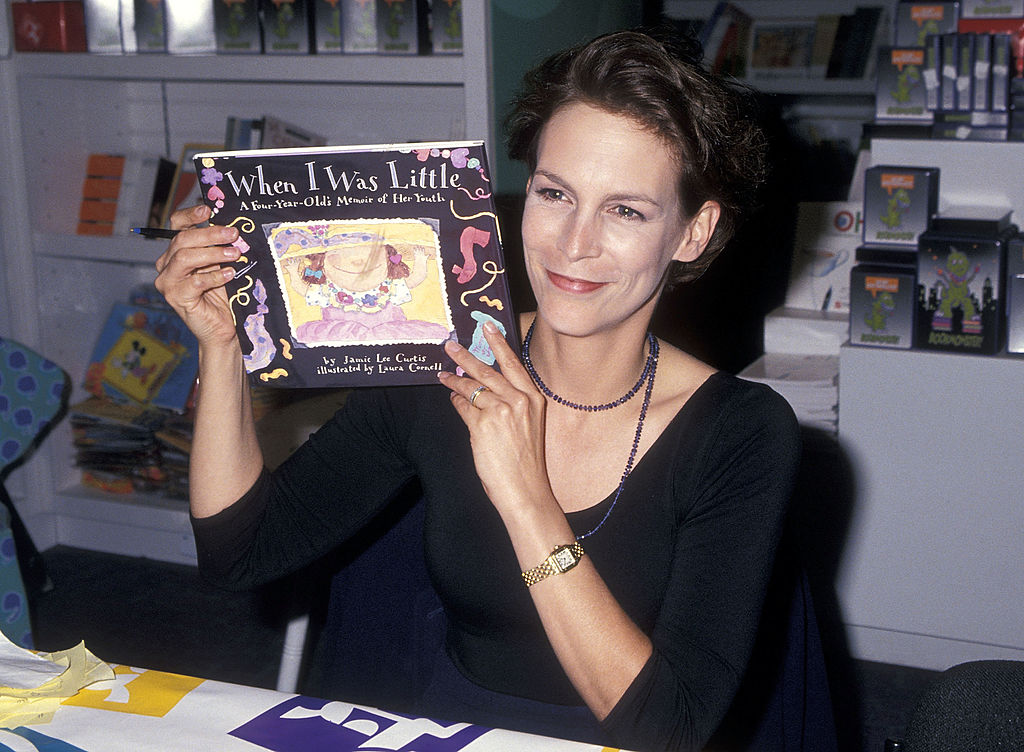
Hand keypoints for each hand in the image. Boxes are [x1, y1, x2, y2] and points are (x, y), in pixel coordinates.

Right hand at [154, 204, 241, 349]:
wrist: (222, 327)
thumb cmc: (223, 294)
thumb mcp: (221, 264)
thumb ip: (221, 246)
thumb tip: (234, 225)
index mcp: (176, 251)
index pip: (177, 225)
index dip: (191, 215)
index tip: (208, 210)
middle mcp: (167, 264)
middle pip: (182, 240)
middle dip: (210, 234)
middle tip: (233, 234)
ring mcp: (168, 282)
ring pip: (185, 258)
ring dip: (213, 253)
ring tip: (235, 254)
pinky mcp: (176, 298)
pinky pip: (195, 282)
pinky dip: (214, 276)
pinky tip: (230, 274)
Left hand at [438, 323, 553, 515]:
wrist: (526, 490)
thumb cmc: (527, 461)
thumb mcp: (529, 425)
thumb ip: (513, 404)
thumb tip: (485, 386)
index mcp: (534, 398)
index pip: (513, 363)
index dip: (498, 343)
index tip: (487, 327)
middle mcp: (518, 400)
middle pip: (487, 370)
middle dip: (466, 355)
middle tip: (450, 345)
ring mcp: (500, 411)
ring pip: (471, 387)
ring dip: (454, 380)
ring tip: (443, 374)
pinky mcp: (481, 425)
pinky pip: (463, 407)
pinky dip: (456, 402)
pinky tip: (452, 399)